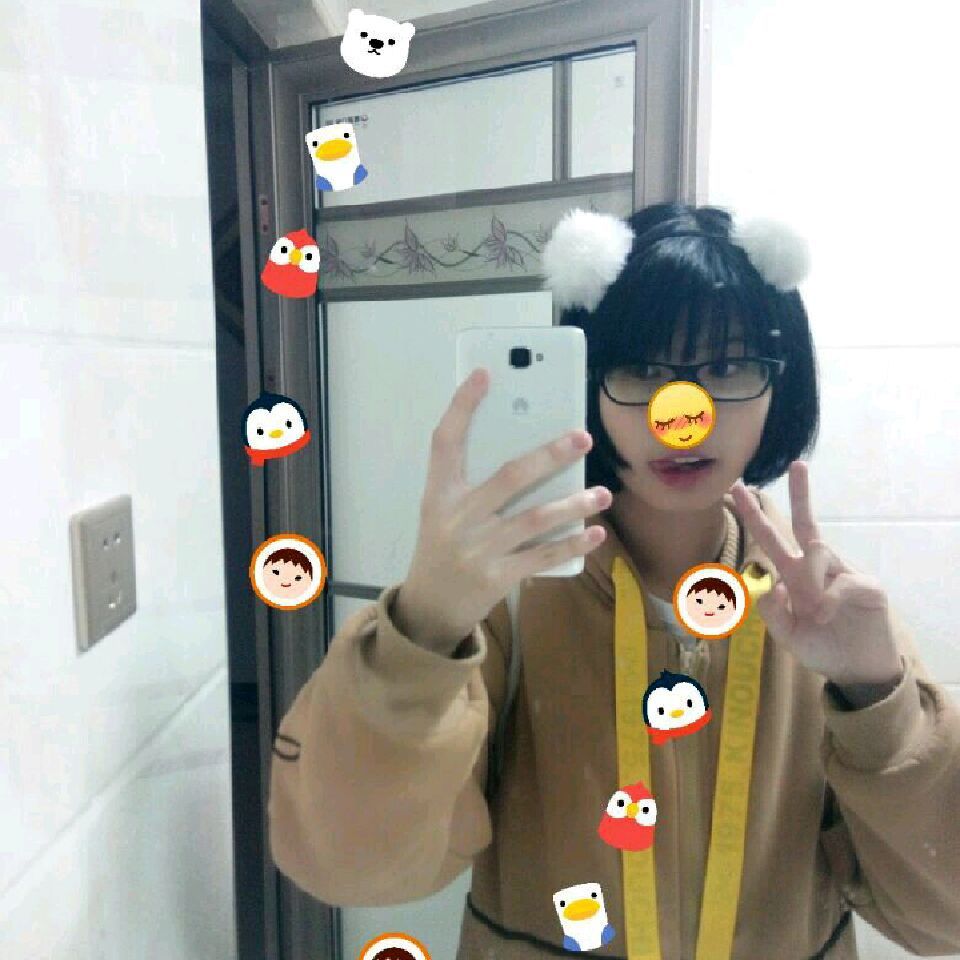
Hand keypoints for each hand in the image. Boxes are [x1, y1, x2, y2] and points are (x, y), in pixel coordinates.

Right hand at [394, 368, 610, 653]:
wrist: (429, 608)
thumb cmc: (443, 548)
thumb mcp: (442, 512)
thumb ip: (474, 486)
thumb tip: (533, 454)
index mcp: (438, 495)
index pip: (445, 442)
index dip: (462, 407)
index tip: (484, 374)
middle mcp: (456, 519)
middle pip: (508, 476)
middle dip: (549, 455)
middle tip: (582, 437)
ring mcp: (477, 550)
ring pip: (535, 518)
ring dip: (574, 504)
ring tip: (602, 493)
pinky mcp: (496, 577)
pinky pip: (543, 556)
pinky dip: (572, 543)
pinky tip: (595, 533)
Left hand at [730, 461, 902, 688]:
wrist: (857, 672)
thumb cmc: (821, 649)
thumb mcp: (787, 634)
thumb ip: (772, 611)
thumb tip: (769, 581)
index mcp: (793, 577)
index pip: (772, 540)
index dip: (755, 517)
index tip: (738, 491)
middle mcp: (816, 568)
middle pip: (804, 525)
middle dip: (800, 494)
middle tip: (796, 464)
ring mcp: (842, 573)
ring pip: (816, 553)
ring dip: (808, 581)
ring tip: (817, 613)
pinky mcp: (866, 584)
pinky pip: (838, 579)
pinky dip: (828, 597)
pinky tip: (829, 613)